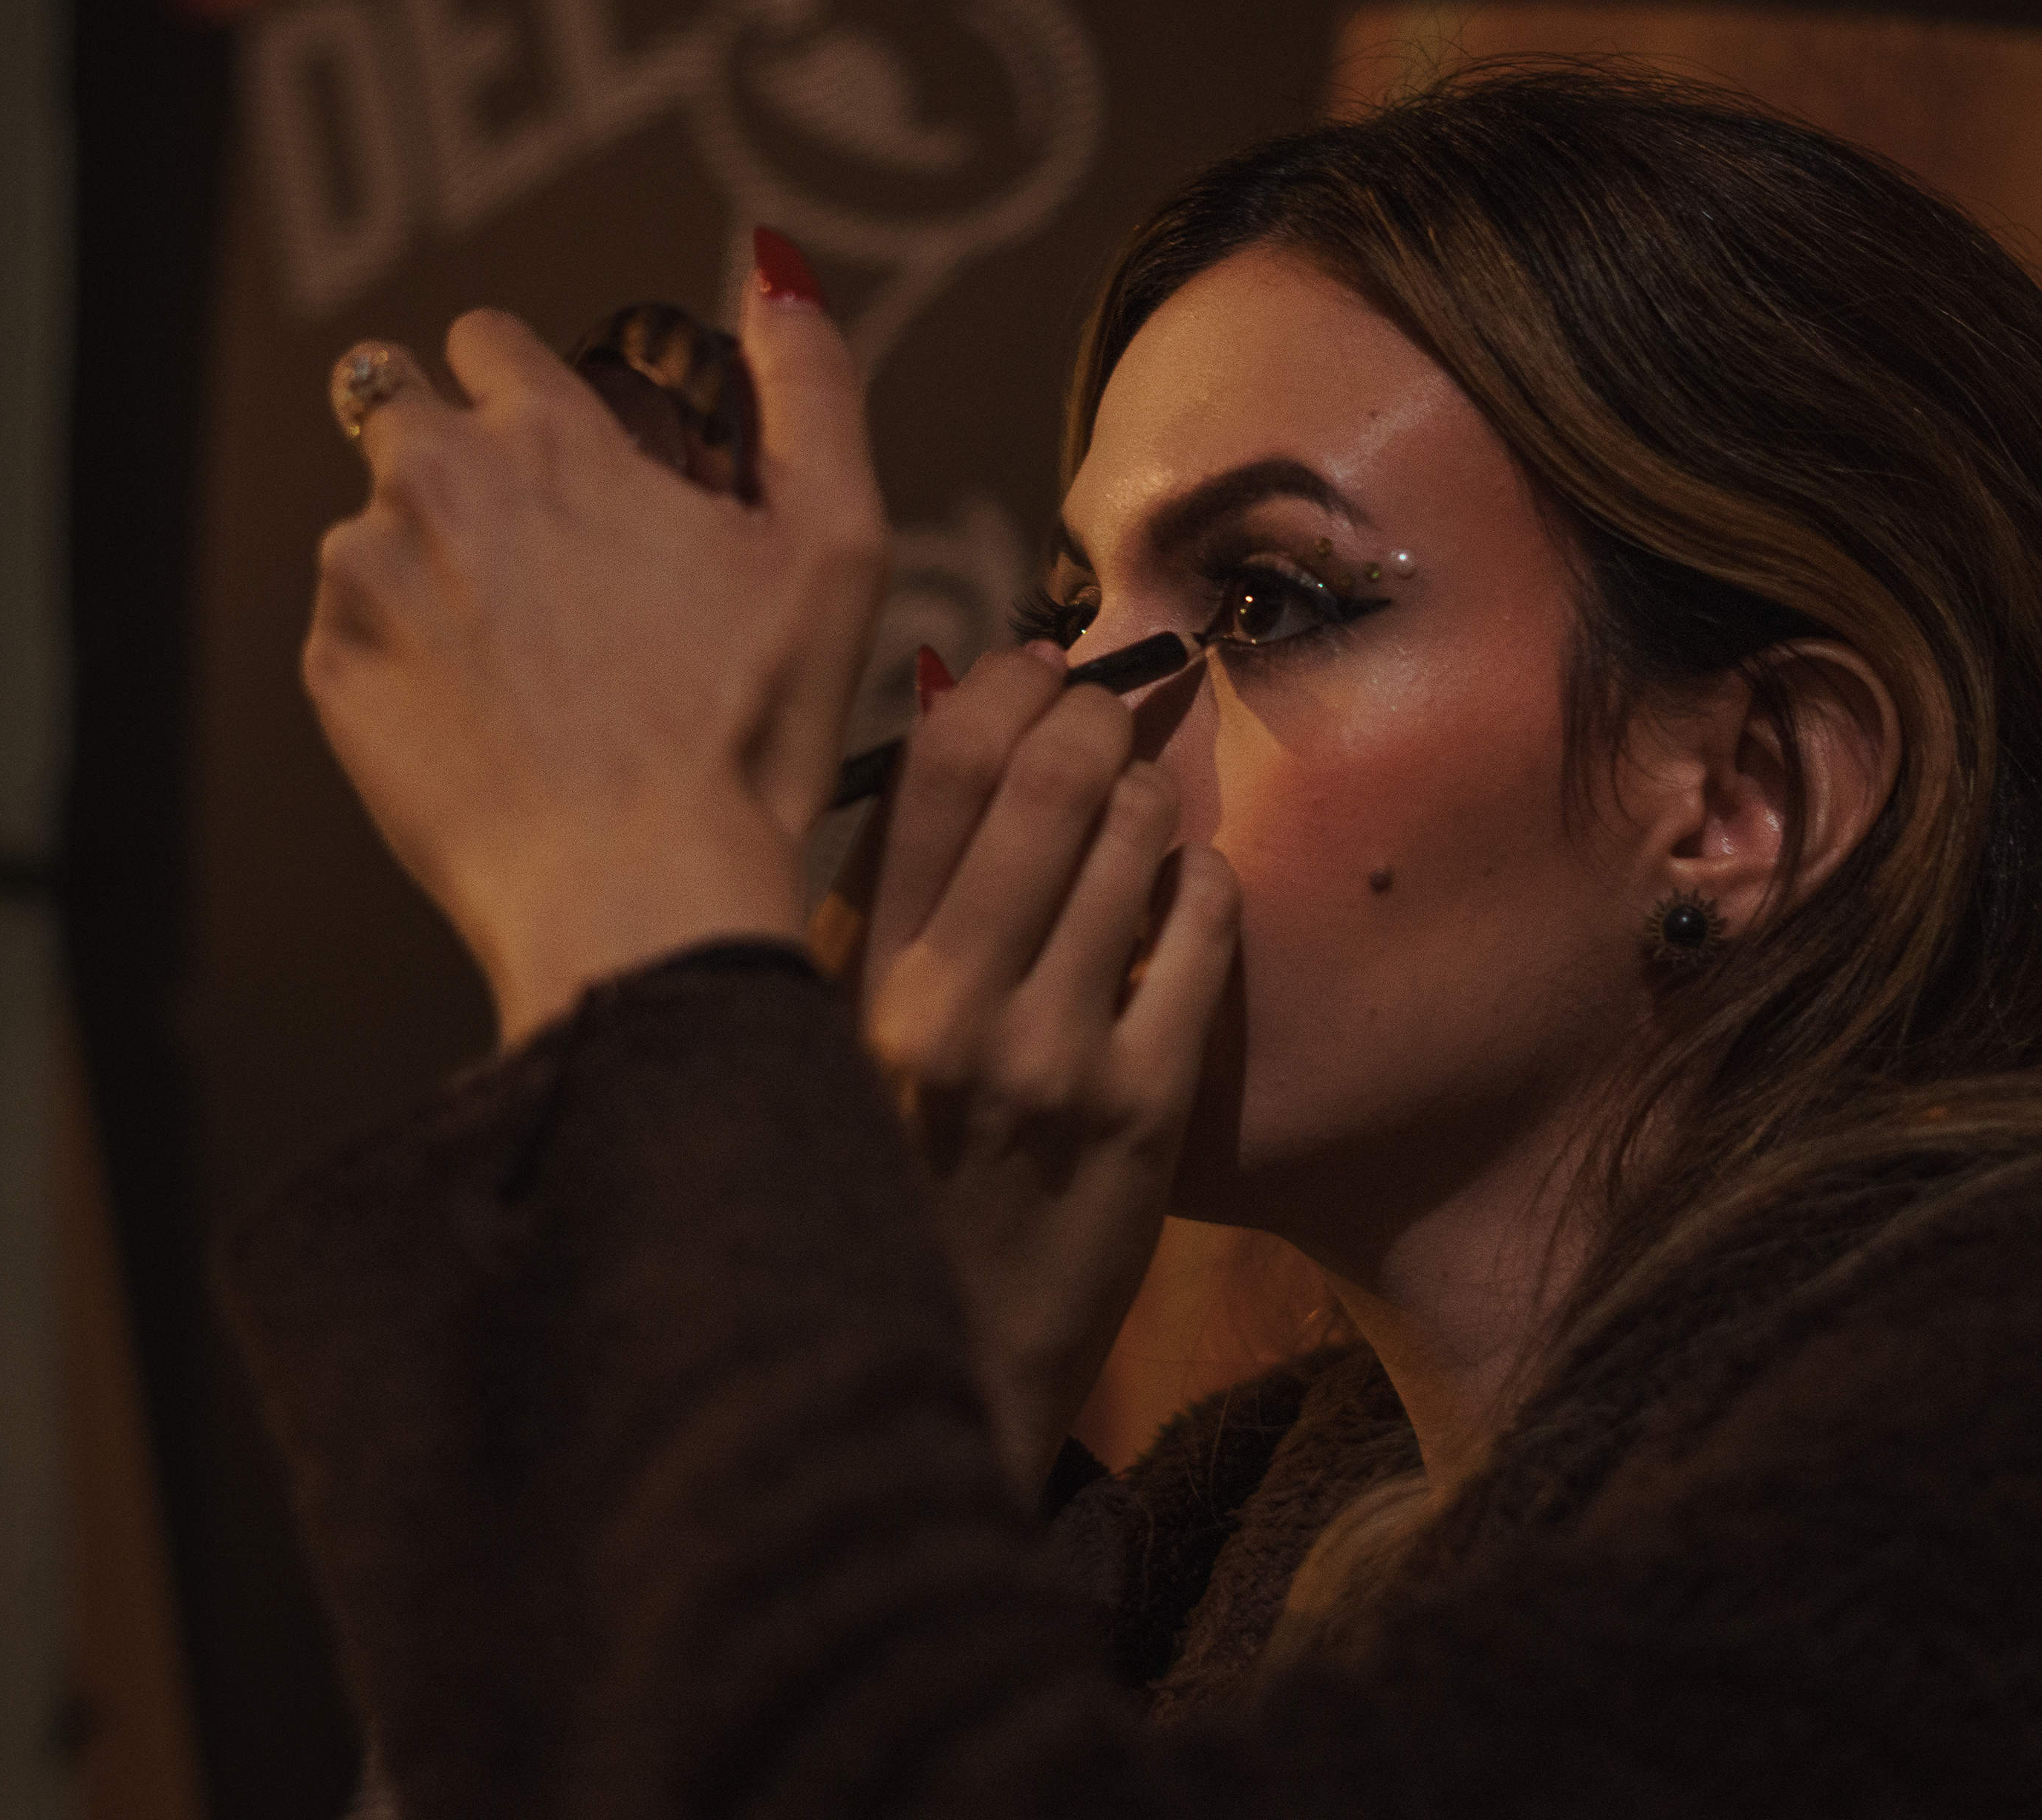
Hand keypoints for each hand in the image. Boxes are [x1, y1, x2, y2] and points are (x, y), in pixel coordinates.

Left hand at [306, 272, 885, 1043]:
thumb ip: (811, 389)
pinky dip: (404, 657)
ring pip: (373, 525)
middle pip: (396, 401)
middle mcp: (434, 481)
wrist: (636, 891)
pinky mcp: (332, 673)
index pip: (491, 337)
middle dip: (447, 450)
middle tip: (525, 551)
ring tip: (520, 661)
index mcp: (550, 437)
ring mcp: (367, 579)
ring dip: (427, 562)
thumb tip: (776, 273)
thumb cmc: (744, 732)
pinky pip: (353, 629)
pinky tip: (483, 717)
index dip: (529, 388)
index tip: (558, 449)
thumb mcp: (834, 545)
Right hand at [842, 649, 1240, 1496]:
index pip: (926, 773)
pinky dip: (1204, 889)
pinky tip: (1190, 890)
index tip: (1029, 666)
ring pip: (1132, 841)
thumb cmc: (880, 1198)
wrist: (939, 1375)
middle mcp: (944, 1005)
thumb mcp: (837, 1051)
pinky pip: (1200, 939)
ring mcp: (1049, 1056)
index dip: (994, 688)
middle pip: (1042, 779)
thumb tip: (944, 752)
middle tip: (1111, 707)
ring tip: (1145, 798)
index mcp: (851, 983)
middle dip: (1092, 713)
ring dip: (1152, 793)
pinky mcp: (1141, 1112)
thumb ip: (876, 918)